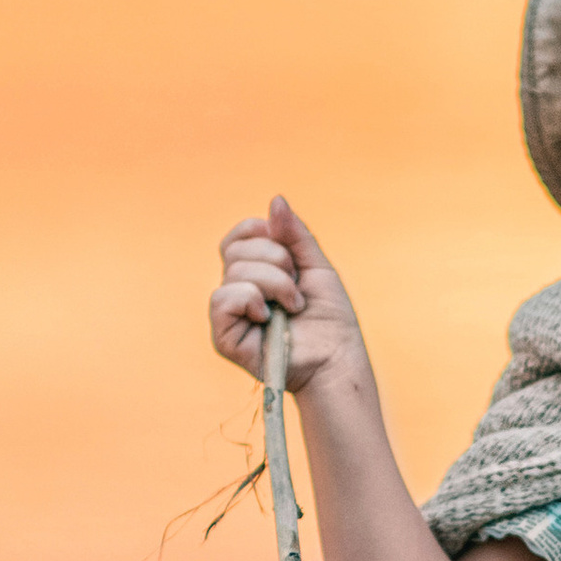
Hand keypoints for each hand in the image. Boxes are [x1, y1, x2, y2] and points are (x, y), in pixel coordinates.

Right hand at [209, 196, 365, 397]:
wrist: (338, 360)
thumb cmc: (331, 320)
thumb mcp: (317, 267)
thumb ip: (295, 235)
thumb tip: (276, 200)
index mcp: (256, 272)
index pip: (239, 236)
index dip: (261, 231)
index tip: (291, 251)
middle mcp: (238, 290)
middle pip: (237, 249)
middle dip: (277, 260)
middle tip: (298, 288)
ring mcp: (230, 314)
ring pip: (234, 271)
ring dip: (275, 283)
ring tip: (293, 306)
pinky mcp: (224, 337)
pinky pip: (222, 299)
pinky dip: (250, 299)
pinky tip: (268, 317)